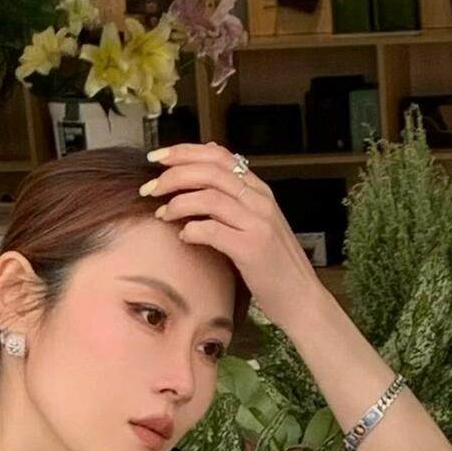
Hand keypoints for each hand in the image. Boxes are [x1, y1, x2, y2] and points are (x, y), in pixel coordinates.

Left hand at [139, 143, 322, 324]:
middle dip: (173, 175)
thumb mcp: (258, 223)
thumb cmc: (275, 266)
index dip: (184, 151)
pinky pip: (212, 230)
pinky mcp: (252, 249)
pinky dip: (191, 230)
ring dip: (178, 202)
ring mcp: (258, 223)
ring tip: (163, 213)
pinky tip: (183, 237)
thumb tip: (207, 166)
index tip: (157, 158)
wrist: (302, 299)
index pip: (219, 155)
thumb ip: (236, 197)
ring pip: (208, 197)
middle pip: (209, 171)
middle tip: (150, 187)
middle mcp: (260, 201)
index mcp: (260, 191)